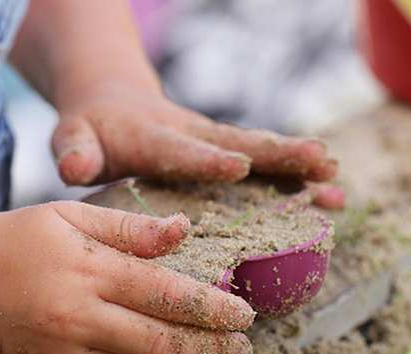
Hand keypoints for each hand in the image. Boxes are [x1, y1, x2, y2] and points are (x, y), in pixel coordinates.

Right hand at [0, 202, 254, 353]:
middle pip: (162, 343)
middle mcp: (78, 317)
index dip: (213, 308)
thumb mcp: (70, 216)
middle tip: (243, 349)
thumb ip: (130, 227)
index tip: (244, 314)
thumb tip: (185, 230)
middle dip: (212, 350)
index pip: (167, 294)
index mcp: (88, 269)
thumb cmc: (18, 239)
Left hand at [52, 80, 344, 208]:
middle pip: (238, 143)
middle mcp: (191, 136)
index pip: (181, 150)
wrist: (112, 100)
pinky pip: (264, 165)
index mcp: (152, 138)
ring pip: (260, 153)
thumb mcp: (73, 136)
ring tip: (337, 182)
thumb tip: (75, 166)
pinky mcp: (225, 151)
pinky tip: (331, 196)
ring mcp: (212, 143)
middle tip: (319, 161)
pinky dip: (297, 179)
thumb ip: (75, 151)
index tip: (237, 165)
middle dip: (277, 154)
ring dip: (297, 167)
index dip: (207, 159)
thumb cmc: (91, 128)